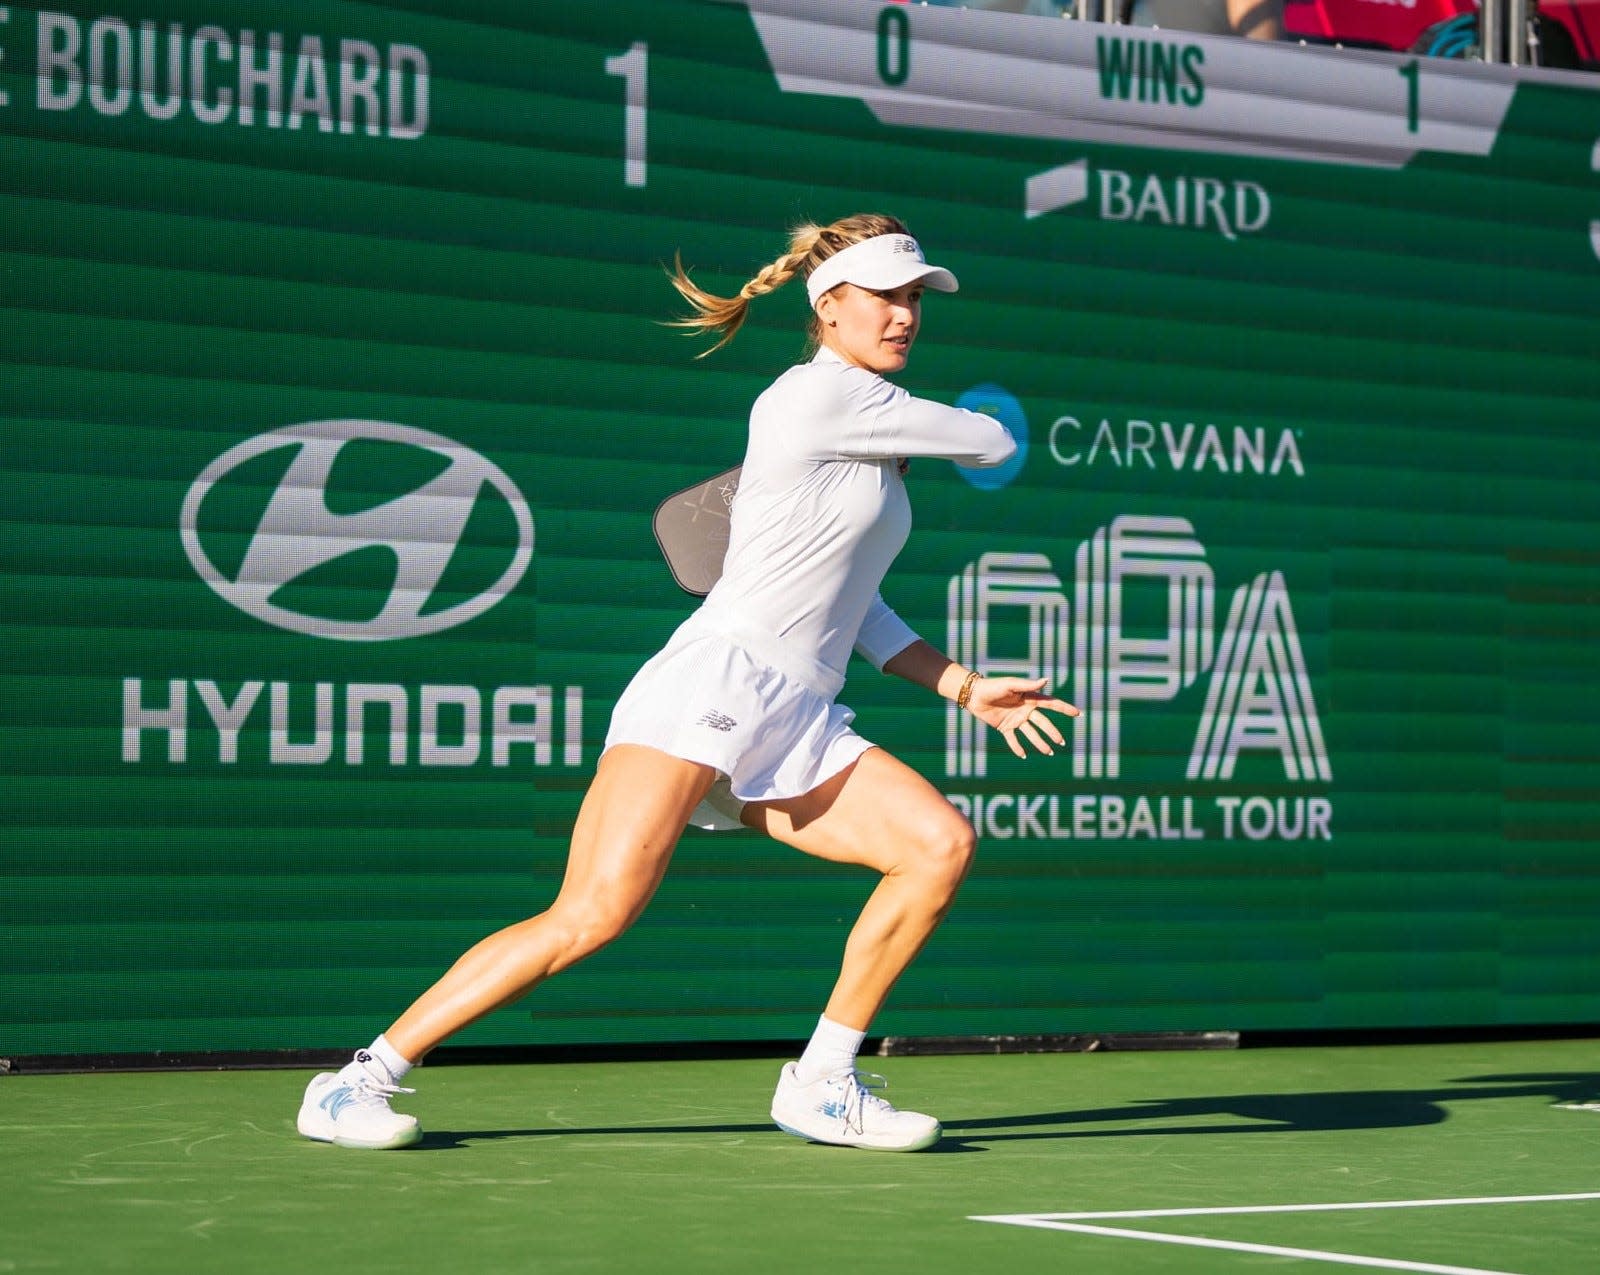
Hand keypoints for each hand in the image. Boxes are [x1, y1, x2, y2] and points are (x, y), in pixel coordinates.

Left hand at [965, 676, 1079, 758]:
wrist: (974, 695)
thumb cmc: (993, 686)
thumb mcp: (1011, 685)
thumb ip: (1028, 685)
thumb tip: (1047, 680)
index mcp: (1029, 698)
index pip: (1051, 704)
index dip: (1065, 709)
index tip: (1078, 714)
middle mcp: (1025, 710)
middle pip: (1043, 723)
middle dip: (1053, 733)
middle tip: (1062, 742)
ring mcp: (1015, 719)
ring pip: (1031, 734)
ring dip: (1040, 743)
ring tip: (1049, 753)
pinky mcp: (1004, 727)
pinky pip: (1013, 740)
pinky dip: (1017, 748)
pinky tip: (1023, 756)